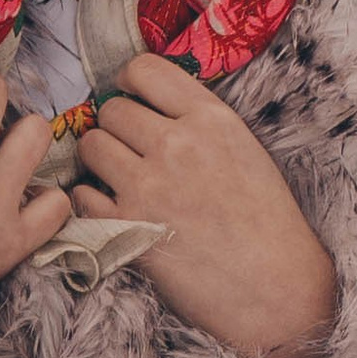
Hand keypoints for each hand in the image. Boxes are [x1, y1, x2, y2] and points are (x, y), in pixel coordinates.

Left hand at [73, 53, 337, 357]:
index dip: (129, 82)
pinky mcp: (125, 226)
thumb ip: (199, 121)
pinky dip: (91, 199)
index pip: (144, 69)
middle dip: (116, 126)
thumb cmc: (267, 222)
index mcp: (210, 118)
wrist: (275, 288)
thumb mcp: (244, 149)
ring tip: (121, 177)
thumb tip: (151, 105)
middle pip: (112, 109)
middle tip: (131, 149)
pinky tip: (115, 208)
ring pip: (91, 145)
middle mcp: (175, 143)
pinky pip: (81, 193)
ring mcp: (147, 184)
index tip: (132, 99)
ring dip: (100, 159)